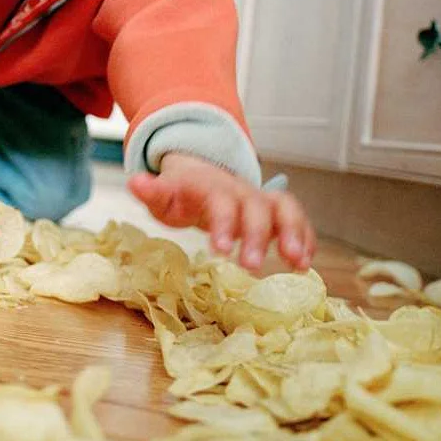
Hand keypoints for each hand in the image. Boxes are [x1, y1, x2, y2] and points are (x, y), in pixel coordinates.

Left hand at [127, 153, 314, 271]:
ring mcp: (261, 199)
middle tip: (252, 267)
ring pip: (285, 209)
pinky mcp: (275, 211)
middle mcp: (241, 191)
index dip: (224, 225)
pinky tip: (305, 263)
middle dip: (258, 236)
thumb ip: (152, 191)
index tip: (221, 251)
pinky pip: (296, 218)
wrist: (201, 173)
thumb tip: (135, 181)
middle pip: (256, 208)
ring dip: (294, 233)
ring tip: (298, 263)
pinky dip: (305, 237)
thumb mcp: (163, 194)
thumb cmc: (181, 193)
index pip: (221, 202)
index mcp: (212, 188)